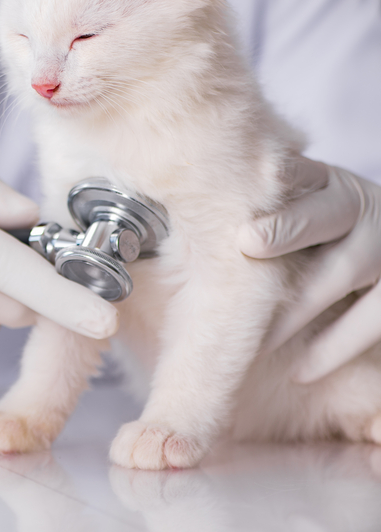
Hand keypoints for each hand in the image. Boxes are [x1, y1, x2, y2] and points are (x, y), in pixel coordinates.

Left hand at [238, 157, 380, 381]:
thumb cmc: (318, 225)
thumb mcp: (300, 203)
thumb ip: (259, 208)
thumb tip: (184, 211)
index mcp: (327, 182)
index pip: (299, 174)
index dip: (278, 177)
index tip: (248, 185)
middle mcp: (361, 206)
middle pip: (324, 215)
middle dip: (286, 229)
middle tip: (246, 241)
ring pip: (345, 272)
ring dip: (298, 307)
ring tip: (257, 337)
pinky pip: (371, 321)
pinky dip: (334, 347)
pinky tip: (301, 371)